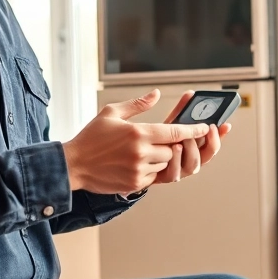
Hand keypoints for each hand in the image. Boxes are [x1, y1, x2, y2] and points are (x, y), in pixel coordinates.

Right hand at [62, 89, 209, 196]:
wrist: (73, 164)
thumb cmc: (91, 137)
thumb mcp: (111, 112)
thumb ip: (137, 104)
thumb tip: (155, 94)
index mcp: (138, 133)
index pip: (175, 132)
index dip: (193, 130)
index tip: (204, 127)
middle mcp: (141, 152)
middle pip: (173, 150)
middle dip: (171, 146)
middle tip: (159, 140)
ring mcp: (138, 170)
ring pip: (166, 165)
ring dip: (161, 159)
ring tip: (142, 152)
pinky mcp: (134, 184)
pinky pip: (154, 178)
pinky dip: (151, 170)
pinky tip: (135, 163)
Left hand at [152, 91, 231, 184]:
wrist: (132, 156)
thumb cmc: (151, 140)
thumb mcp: (168, 123)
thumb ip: (180, 111)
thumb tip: (190, 94)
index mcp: (193, 148)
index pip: (212, 142)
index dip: (220, 134)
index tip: (225, 124)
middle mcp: (188, 160)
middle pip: (208, 156)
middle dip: (211, 143)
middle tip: (208, 129)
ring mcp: (178, 170)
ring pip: (194, 166)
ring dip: (192, 151)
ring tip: (186, 139)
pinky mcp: (164, 177)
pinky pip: (174, 173)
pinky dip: (176, 161)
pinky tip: (174, 148)